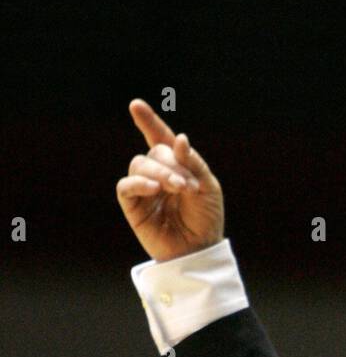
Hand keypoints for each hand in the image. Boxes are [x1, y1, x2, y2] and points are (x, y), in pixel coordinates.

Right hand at [116, 98, 223, 260]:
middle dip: (171, 165)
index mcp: (175, 165)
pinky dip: (138, 183)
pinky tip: (154, 188)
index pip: (159, 138)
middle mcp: (157, 173)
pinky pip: (126, 187)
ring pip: (140, 165)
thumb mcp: (208, 187)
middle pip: (154, 152)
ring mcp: (144, 189)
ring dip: (160, 173)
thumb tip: (179, 139)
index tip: (135, 105)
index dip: (148, 122)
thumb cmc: (206, 219)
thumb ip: (193, 163)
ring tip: (178, 189)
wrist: (200, 250)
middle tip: (188, 186)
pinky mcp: (133, 206)